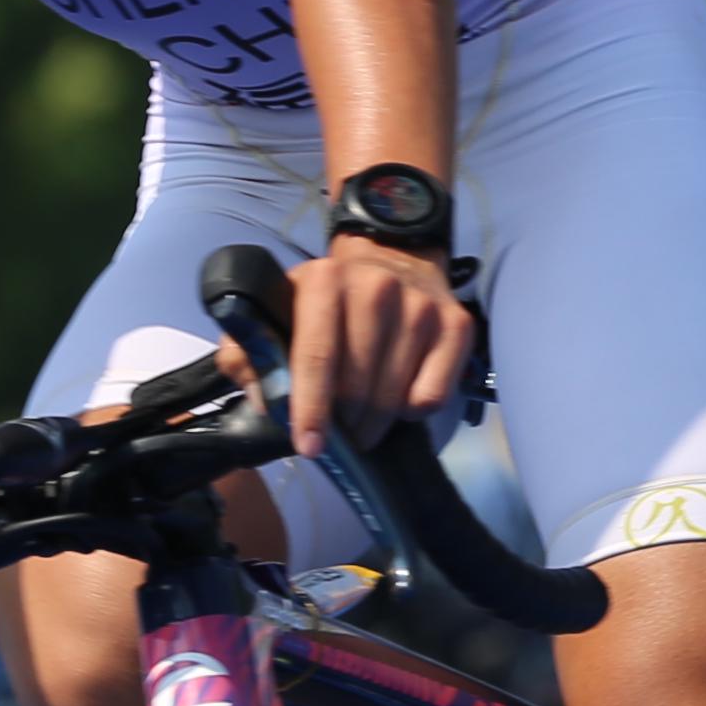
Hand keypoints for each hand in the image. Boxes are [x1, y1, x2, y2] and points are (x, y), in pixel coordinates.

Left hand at [246, 233, 474, 457]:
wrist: (396, 259)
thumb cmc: (328, 299)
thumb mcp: (279, 310)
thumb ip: (249, 352)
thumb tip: (264, 400)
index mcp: (325, 280)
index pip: (317, 355)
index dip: (311, 408)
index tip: (309, 446)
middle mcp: (378, 288)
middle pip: (358, 387)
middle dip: (343, 424)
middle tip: (338, 433)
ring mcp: (422, 308)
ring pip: (394, 398)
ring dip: (373, 424)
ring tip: (362, 420)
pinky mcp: (456, 327)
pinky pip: (431, 397)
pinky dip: (411, 411)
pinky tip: (398, 395)